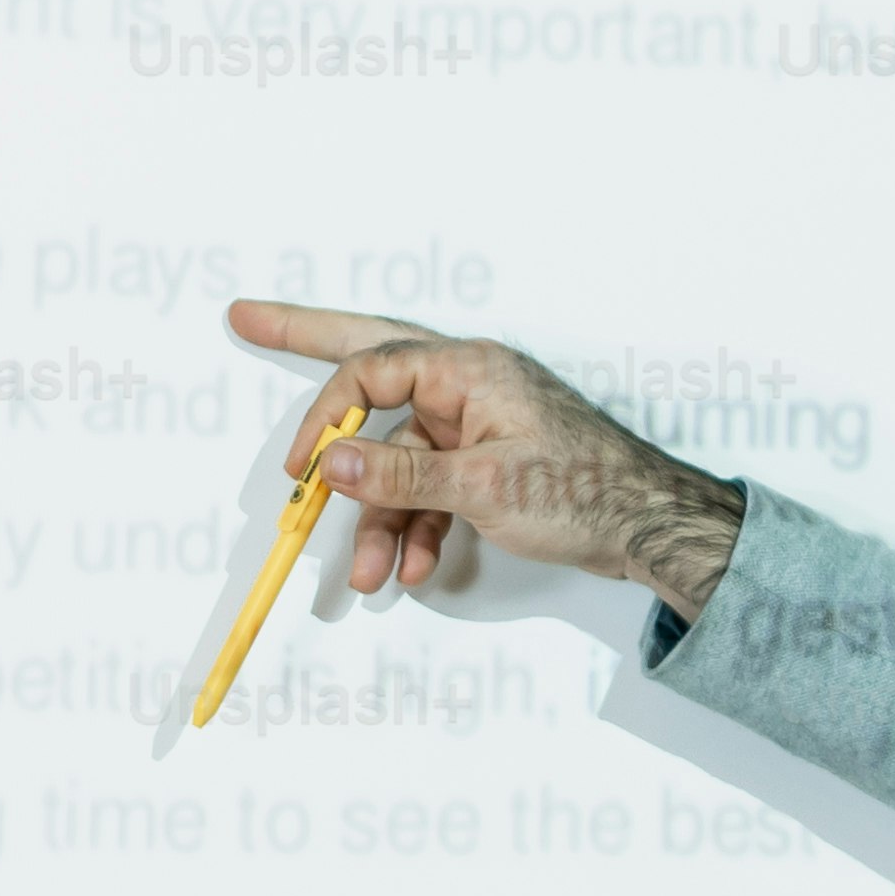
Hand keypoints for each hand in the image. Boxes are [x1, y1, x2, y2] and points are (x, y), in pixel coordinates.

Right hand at [219, 301, 747, 619]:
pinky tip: (415, 572)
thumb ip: (400, 476)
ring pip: (403, 460)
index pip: (371, 372)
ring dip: (382, 520)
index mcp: (468, 370)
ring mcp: (477, 423)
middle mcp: (467, 385)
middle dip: (307, 352)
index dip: (327, 419)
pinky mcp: (488, 462)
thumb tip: (330, 463)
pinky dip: (421, 530)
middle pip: (371, 369)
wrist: (651, 528)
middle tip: (243, 316)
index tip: (304, 470)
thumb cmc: (583, 493)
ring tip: (367, 579)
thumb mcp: (482, 488)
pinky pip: (433, 488)